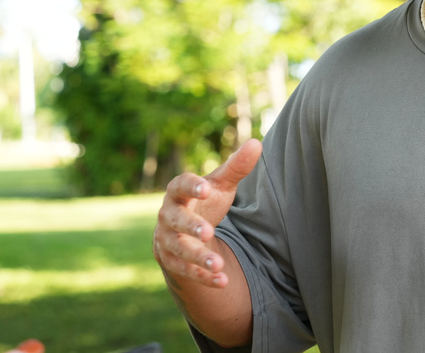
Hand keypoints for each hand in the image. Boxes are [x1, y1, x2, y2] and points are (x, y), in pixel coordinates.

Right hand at [153, 138, 262, 287]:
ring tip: (219, 263)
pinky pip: (185, 271)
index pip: (179, 186)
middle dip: (190, 227)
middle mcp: (167, 216)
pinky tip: (223, 281)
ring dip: (198, 257)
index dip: (191, 187)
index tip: (206, 189)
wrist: (186, 230)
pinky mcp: (171, 261)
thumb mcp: (221, 184)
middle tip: (209, 232)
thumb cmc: (206, 201)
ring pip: (178, 250)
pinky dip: (203, 276)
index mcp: (178, 192)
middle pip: (175, 221)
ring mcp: (167, 240)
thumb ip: (237, 166)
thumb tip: (257, 143)